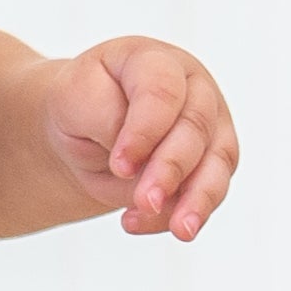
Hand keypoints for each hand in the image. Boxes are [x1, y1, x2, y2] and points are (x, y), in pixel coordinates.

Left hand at [41, 37, 237, 238]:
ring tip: (178, 229)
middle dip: (171, 169)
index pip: (163, 90)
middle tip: (146, 200)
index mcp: (154, 61)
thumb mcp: (73, 100)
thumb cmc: (80, 106)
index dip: (145, 130)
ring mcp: (209, 124)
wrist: (82, 132)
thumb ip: (105, 117)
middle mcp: (192, 88)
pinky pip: (209, 191)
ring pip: (217, 162)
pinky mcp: (213, 161)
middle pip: (195, 128)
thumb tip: (138, 159)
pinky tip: (145, 222)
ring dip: (197, 199)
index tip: (119, 164)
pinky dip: (184, 213)